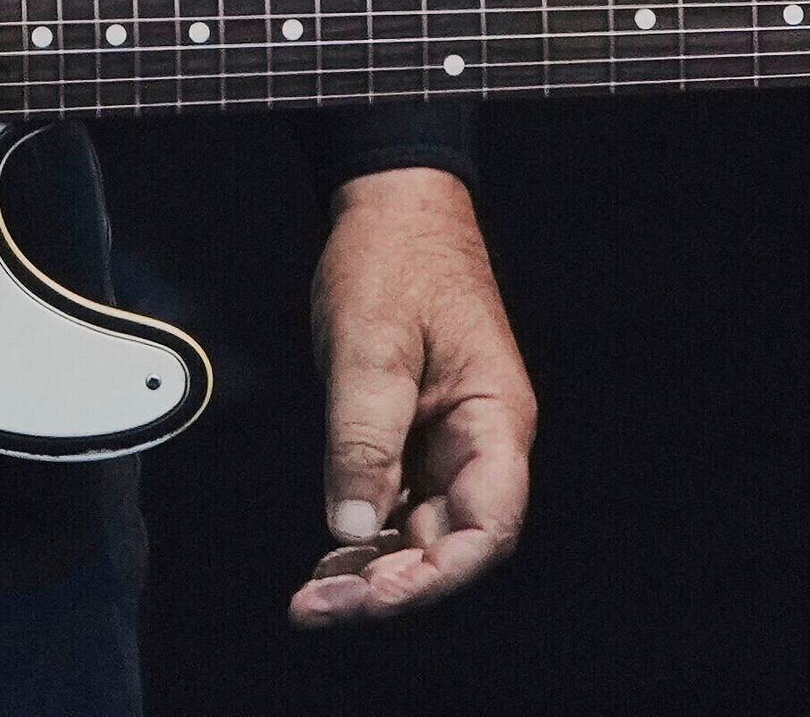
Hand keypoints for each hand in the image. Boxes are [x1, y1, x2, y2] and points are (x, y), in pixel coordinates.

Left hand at [291, 166, 532, 626]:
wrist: (392, 203)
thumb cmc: (397, 257)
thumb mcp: (372, 343)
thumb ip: (362, 436)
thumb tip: (349, 527)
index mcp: (496, 420)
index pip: (485, 529)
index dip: (433, 577)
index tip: (370, 596)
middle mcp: (481, 443)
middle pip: (452, 545)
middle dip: (390, 587)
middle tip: (317, 607)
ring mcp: (447, 443)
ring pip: (422, 534)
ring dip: (372, 572)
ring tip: (312, 597)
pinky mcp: (414, 437)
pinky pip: (397, 505)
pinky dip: (363, 538)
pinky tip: (326, 559)